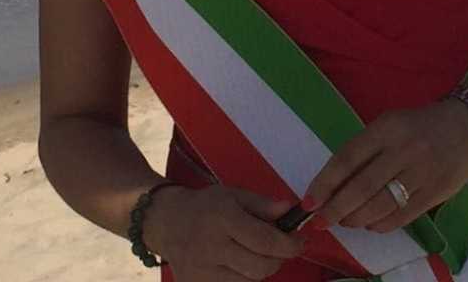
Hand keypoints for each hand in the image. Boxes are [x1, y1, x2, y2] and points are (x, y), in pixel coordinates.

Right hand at [144, 184, 304, 281]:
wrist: (167, 222)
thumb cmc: (205, 206)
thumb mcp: (234, 194)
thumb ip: (263, 204)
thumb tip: (290, 211)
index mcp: (223, 218)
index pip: (265, 240)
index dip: (288, 244)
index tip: (300, 242)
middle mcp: (212, 247)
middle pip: (260, 267)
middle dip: (278, 259)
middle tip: (280, 248)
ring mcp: (203, 272)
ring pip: (249, 281)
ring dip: (261, 269)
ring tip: (257, 253)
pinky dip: (244, 278)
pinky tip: (240, 264)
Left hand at [303, 101, 467, 233]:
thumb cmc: (420, 124)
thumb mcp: (391, 124)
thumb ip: (367, 149)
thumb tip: (336, 183)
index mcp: (386, 128)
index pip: (348, 158)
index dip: (325, 182)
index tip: (309, 201)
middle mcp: (403, 149)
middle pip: (362, 186)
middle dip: (336, 208)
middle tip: (320, 222)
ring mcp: (421, 172)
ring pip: (381, 204)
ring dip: (357, 218)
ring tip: (345, 222)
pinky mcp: (437, 192)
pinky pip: (403, 215)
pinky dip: (382, 224)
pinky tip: (370, 224)